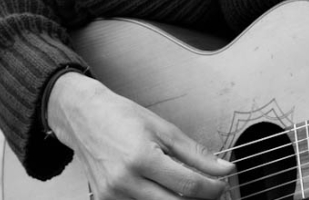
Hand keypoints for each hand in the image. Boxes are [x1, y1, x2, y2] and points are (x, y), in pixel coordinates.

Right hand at [47, 72, 234, 199]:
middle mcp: (124, 182)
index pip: (188, 185)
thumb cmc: (122, 116)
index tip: (222, 185)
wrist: (85, 117)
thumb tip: (223, 168)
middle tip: (211, 191)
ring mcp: (112, 196)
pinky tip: (165, 190)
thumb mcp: (163, 128)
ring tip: (189, 189)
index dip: (212, 189)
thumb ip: (195, 153)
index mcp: (142, 158)